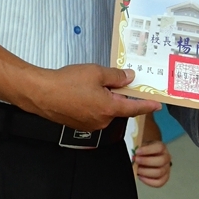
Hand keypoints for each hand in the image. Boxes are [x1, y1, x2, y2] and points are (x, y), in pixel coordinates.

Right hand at [29, 64, 159, 133]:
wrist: (40, 93)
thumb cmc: (68, 82)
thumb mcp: (96, 72)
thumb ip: (116, 76)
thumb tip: (130, 78)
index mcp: (110, 108)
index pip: (134, 108)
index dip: (147, 105)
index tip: (157, 105)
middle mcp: (102, 121)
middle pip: (118, 108)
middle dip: (119, 95)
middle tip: (113, 80)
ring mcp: (90, 125)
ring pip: (105, 110)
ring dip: (105, 99)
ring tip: (92, 84)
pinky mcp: (79, 124)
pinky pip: (94, 113)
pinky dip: (94, 104)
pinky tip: (83, 92)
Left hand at [132, 137, 171, 187]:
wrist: (147, 156)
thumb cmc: (144, 151)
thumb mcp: (142, 146)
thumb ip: (138, 149)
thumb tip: (132, 155)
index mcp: (162, 147)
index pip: (159, 148)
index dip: (147, 150)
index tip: (137, 152)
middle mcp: (166, 158)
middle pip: (161, 161)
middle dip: (146, 161)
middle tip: (136, 160)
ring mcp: (166, 168)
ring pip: (159, 172)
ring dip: (146, 172)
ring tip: (137, 170)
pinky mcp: (164, 178)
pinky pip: (159, 182)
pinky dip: (149, 181)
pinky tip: (141, 177)